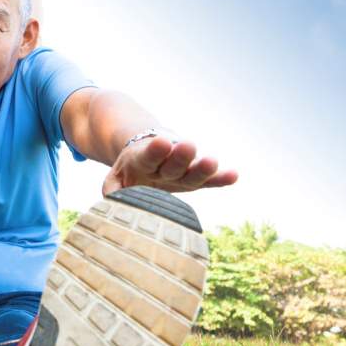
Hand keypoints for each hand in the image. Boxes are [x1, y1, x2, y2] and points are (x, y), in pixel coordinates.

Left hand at [102, 136, 237, 194]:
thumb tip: (111, 203)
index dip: (156, 151)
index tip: (162, 142)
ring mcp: (182, 172)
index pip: (149, 156)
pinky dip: (221, 179)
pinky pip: (209, 182)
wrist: (150, 154)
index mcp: (143, 161)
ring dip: (202, 167)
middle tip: (189, 146)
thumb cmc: (131, 172)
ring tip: (212, 161)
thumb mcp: (115, 179)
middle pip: (173, 162)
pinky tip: (234, 175)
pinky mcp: (194, 181)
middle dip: (180, 156)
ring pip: (191, 170)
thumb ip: (112, 189)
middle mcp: (165, 165)